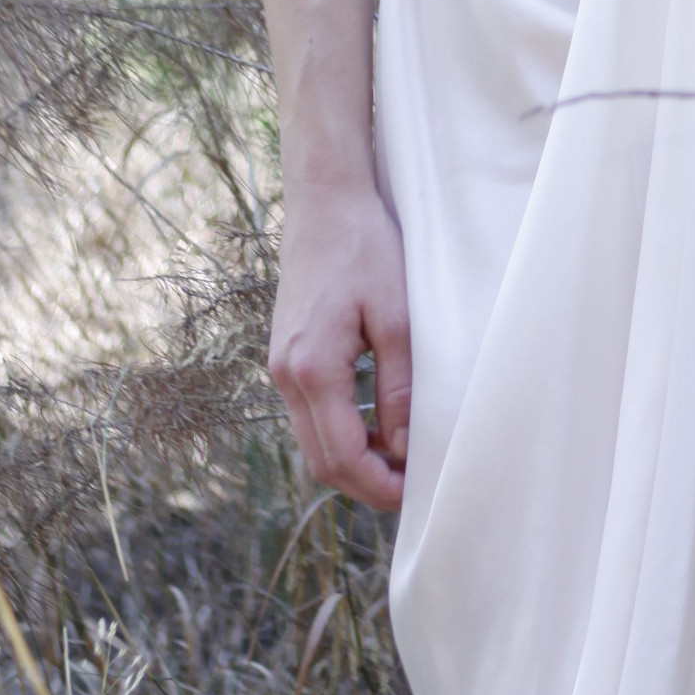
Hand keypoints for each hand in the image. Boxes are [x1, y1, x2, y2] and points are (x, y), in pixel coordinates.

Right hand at [269, 180, 410, 508]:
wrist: (325, 201)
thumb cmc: (366, 248)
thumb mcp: (395, 317)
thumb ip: (398, 387)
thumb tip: (401, 448)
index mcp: (311, 368)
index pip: (341, 457)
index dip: (378, 485)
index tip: (415, 494)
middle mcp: (286, 374)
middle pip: (321, 460)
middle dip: (365, 483)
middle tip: (411, 484)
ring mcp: (280, 365)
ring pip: (312, 441)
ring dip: (352, 460)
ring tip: (400, 458)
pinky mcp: (286, 355)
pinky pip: (309, 414)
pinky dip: (340, 433)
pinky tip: (375, 425)